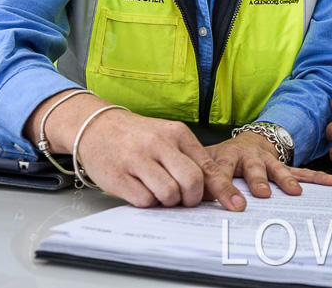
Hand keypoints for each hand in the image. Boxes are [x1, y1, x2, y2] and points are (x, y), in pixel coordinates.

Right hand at [26, 90, 244, 210]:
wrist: (96, 126)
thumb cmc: (137, 136)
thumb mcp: (168, 136)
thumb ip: (188, 158)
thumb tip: (210, 189)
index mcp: (177, 133)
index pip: (207, 166)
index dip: (223, 189)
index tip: (235, 204)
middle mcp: (158, 144)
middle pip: (191, 182)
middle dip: (192, 198)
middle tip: (184, 200)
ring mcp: (137, 160)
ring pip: (169, 194)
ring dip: (168, 201)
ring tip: (159, 191)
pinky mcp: (119, 177)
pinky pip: (145, 200)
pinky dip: (148, 202)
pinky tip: (141, 190)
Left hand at [204, 132, 331, 198]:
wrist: (247, 140)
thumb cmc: (223, 156)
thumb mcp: (207, 161)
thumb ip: (199, 177)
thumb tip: (188, 196)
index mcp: (226, 156)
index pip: (220, 173)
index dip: (223, 189)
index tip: (231, 205)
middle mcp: (248, 156)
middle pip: (253, 169)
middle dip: (258, 182)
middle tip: (261, 194)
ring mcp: (267, 160)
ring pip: (278, 169)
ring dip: (286, 180)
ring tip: (295, 192)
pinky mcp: (281, 164)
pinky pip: (299, 170)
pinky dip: (313, 177)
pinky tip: (328, 181)